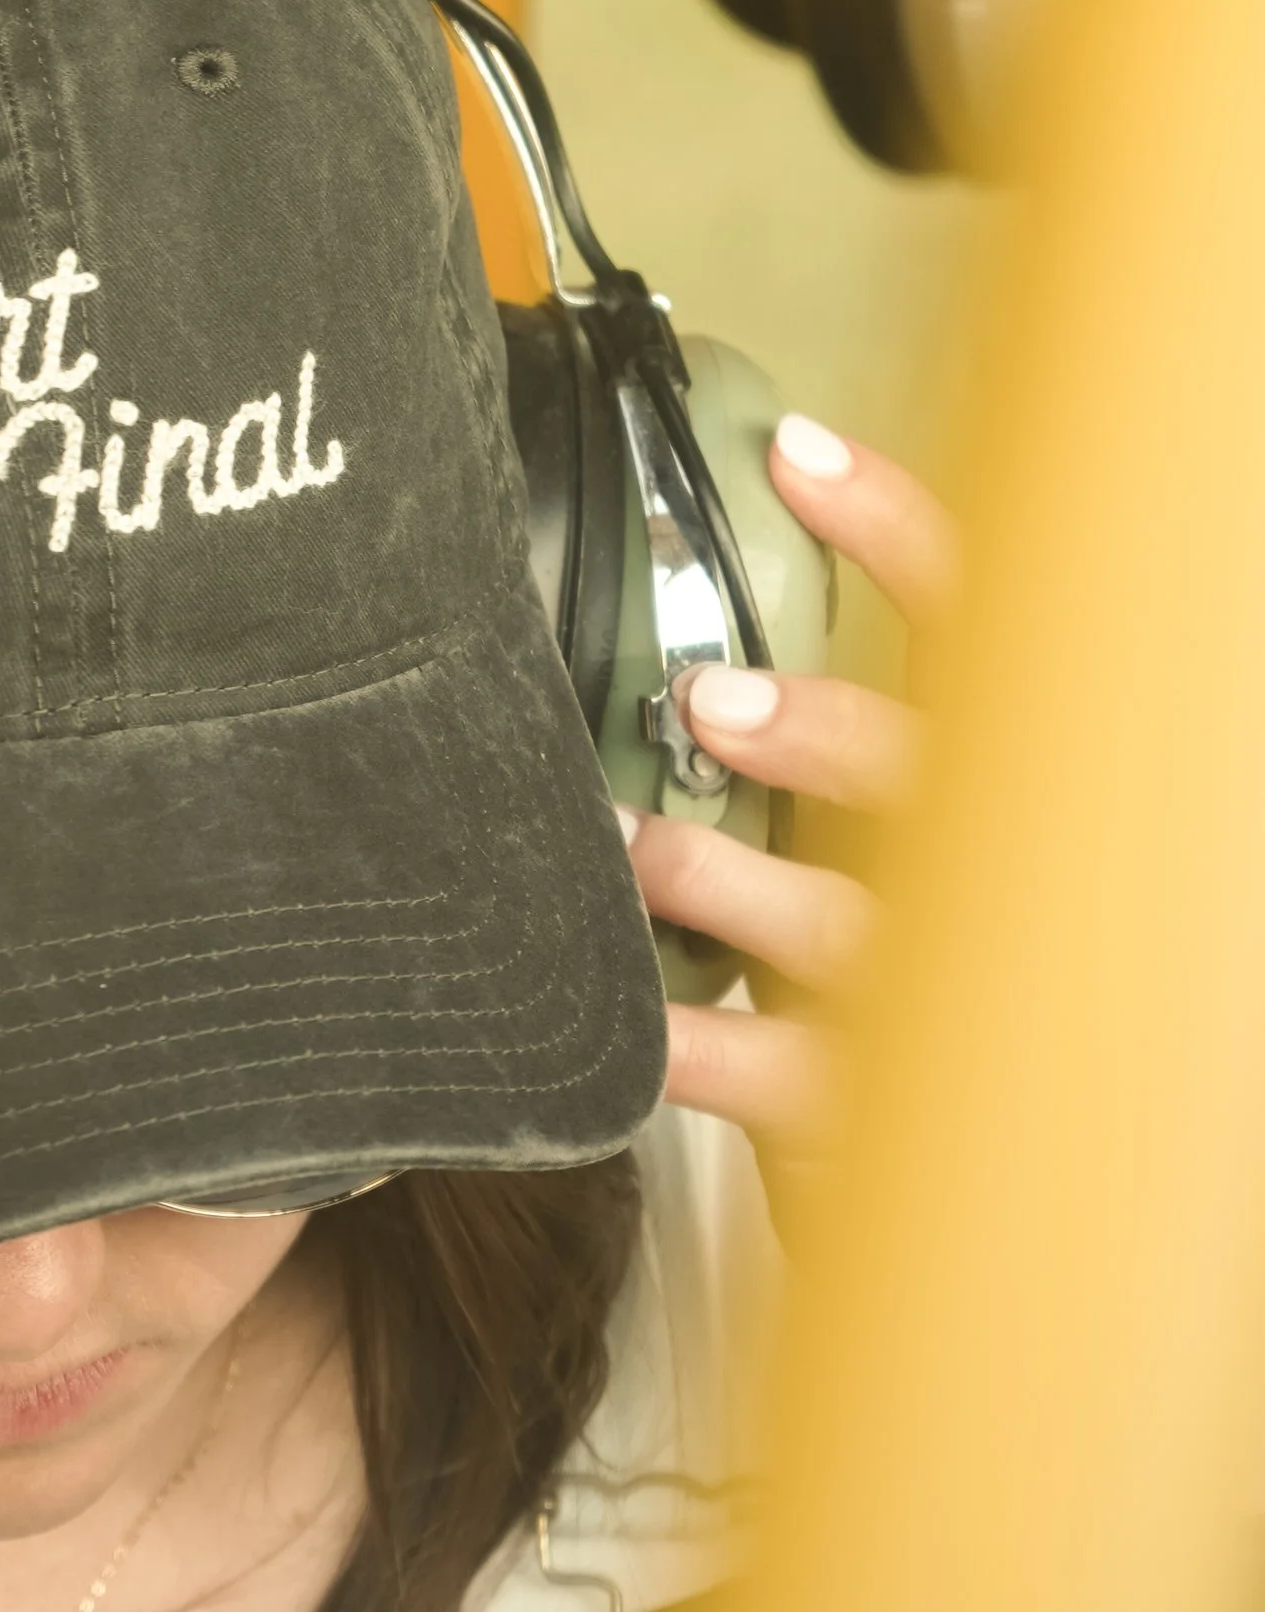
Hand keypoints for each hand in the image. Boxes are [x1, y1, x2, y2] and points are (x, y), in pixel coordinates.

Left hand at [625, 412, 955, 1189]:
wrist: (982, 1156)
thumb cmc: (899, 948)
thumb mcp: (889, 819)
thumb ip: (826, 728)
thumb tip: (695, 599)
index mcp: (985, 776)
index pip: (977, 624)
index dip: (897, 528)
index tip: (792, 454)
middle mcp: (984, 870)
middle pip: (929, 775)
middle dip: (825, 732)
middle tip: (712, 701)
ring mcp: (933, 992)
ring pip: (846, 929)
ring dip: (726, 881)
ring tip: (636, 848)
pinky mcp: (872, 1110)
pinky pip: (777, 1078)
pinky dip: (688, 1044)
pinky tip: (627, 1019)